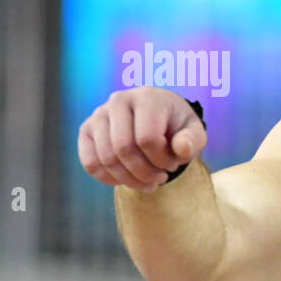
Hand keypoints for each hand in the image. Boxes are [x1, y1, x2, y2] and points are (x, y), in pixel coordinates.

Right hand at [77, 88, 207, 192]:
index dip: (162, 160)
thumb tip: (181, 149)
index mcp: (147, 98)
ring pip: (106, 158)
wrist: (158, 117)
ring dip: (130, 180)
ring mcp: (99, 114)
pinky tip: (128, 180)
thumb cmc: (177, 126)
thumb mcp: (194, 132)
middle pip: (123, 148)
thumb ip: (192, 140)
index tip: (173, 164)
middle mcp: (118, 100)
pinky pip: (90, 162)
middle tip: (161, 179)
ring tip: (149, 182)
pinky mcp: (86, 130)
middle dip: (145, 172)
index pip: (147, 138)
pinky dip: (109, 179)